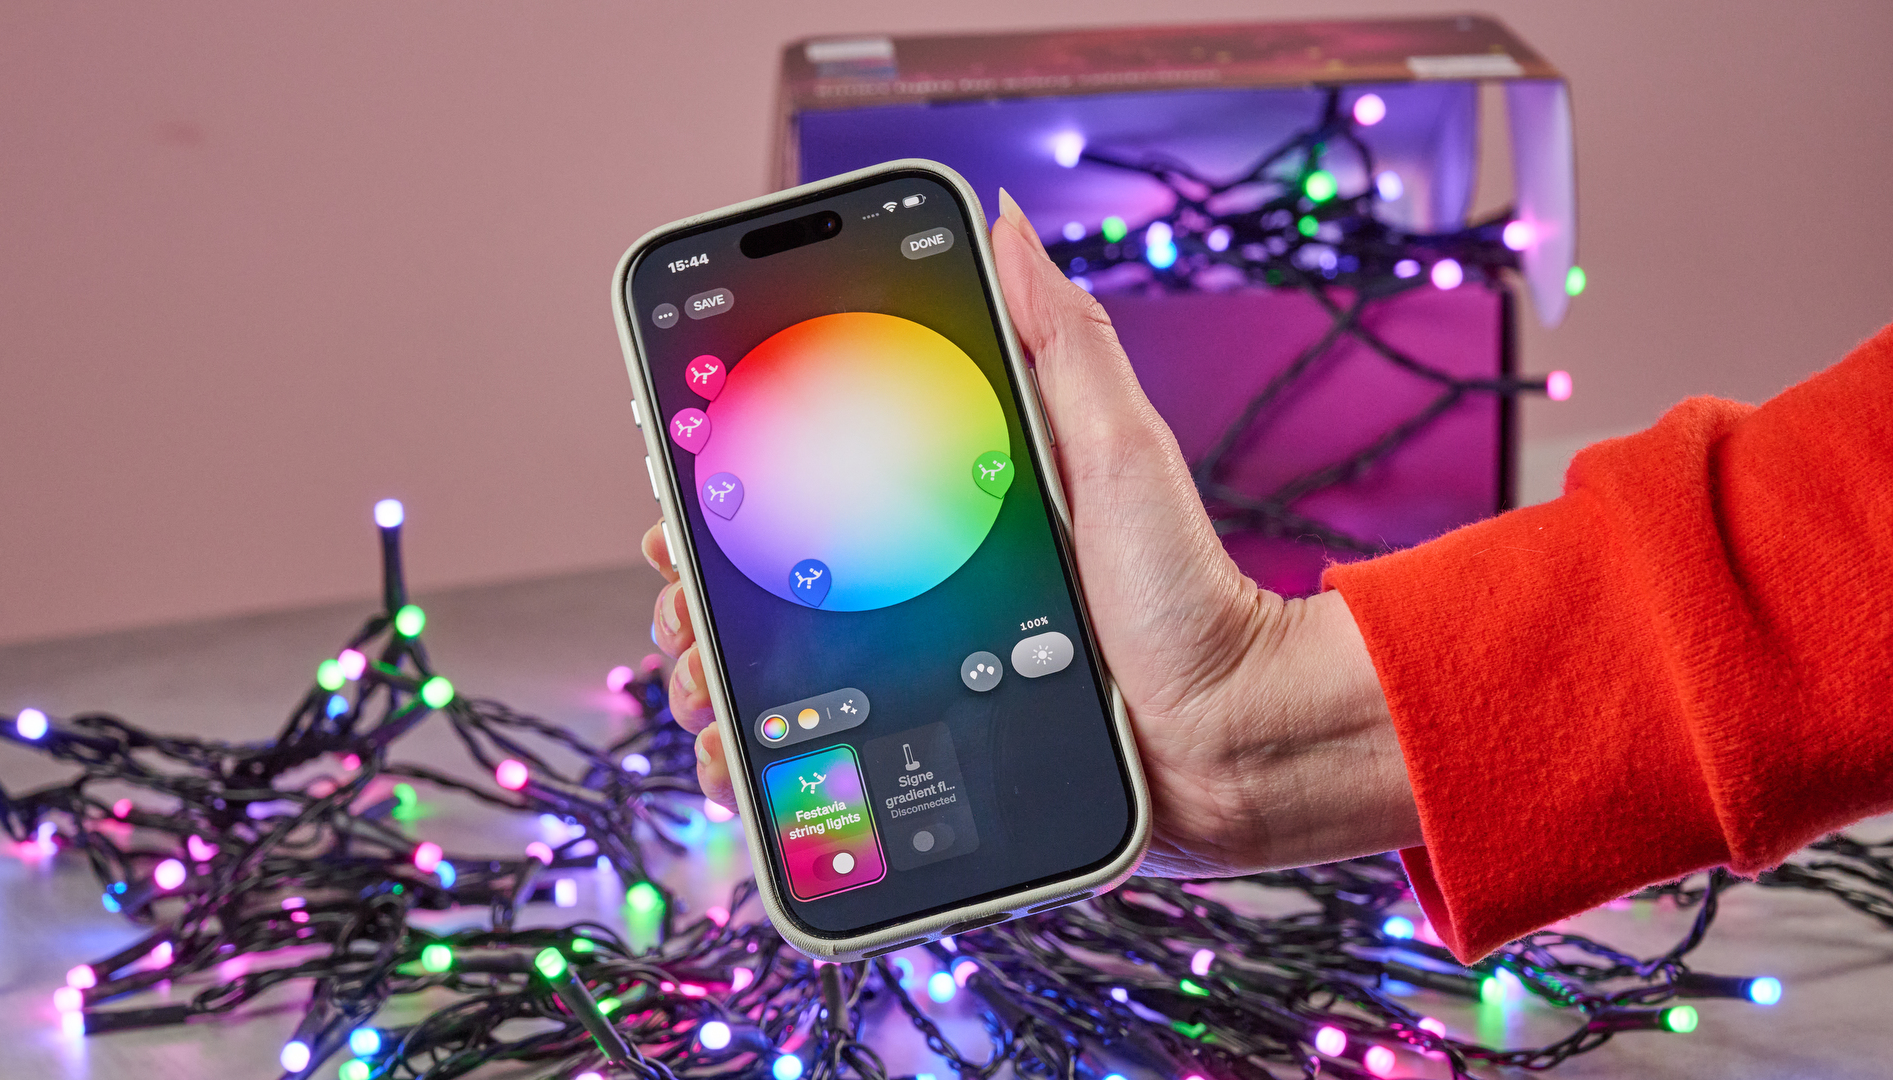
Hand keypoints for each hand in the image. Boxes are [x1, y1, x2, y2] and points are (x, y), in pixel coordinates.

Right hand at [642, 190, 1418, 875]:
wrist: (1230, 739)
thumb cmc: (1185, 595)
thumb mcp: (1118, 454)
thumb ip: (1064, 343)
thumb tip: (1008, 222)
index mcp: (942, 508)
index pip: (808, 479)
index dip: (728, 473)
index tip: (680, 472)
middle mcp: (914, 587)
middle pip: (768, 575)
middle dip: (699, 579)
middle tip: (681, 595)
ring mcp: (914, 670)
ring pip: (773, 668)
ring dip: (709, 669)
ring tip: (696, 680)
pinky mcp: (924, 747)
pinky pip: (815, 759)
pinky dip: (758, 759)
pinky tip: (734, 758)